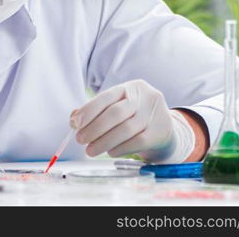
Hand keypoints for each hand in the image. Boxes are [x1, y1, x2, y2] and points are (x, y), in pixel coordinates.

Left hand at [70, 79, 194, 162]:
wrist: (164, 130)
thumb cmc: (134, 117)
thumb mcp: (117, 107)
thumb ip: (96, 111)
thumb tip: (74, 118)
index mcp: (130, 87)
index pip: (106, 96)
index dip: (88, 110)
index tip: (74, 123)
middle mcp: (144, 97)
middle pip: (115, 113)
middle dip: (94, 128)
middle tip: (80, 140)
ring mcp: (155, 114)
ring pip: (124, 129)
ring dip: (103, 142)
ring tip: (90, 150)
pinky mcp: (160, 132)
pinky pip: (136, 142)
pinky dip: (119, 149)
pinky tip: (109, 152)